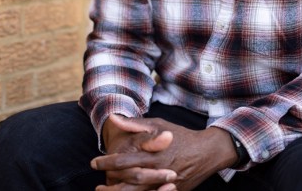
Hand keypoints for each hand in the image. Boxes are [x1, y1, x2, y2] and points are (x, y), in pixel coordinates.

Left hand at [93, 115, 237, 190]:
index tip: (94, 162)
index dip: (107, 163)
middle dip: (110, 185)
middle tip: (97, 185)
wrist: (207, 152)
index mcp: (153, 154)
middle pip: (129, 183)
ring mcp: (166, 184)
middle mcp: (158, 171)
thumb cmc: (180, 136)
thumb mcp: (158, 125)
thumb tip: (114, 118)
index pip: (124, 161)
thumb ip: (135, 124)